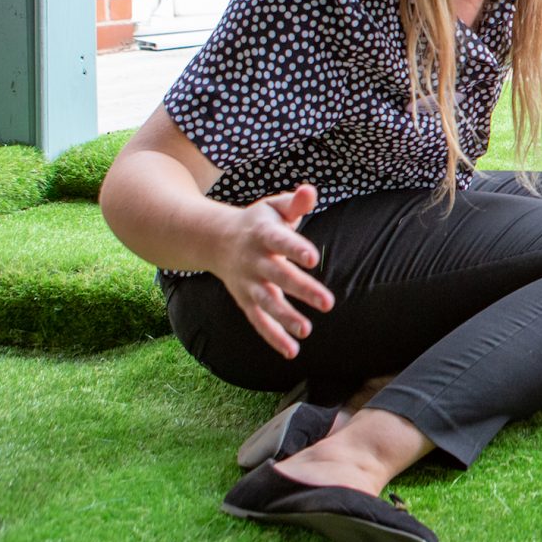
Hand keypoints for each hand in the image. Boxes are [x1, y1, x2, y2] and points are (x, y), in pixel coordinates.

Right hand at [211, 184, 332, 357]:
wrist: (214, 239)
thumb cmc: (258, 223)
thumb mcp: (273, 208)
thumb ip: (294, 202)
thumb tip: (309, 191)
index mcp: (263, 235)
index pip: (281, 242)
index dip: (295, 249)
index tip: (313, 258)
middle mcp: (254, 261)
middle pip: (278, 276)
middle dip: (302, 289)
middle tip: (328, 303)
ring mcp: (248, 283)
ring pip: (266, 303)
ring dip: (285, 318)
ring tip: (307, 330)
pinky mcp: (245, 300)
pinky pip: (258, 321)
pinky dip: (273, 336)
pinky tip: (292, 351)